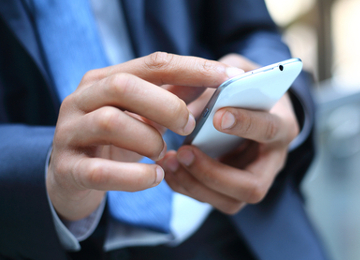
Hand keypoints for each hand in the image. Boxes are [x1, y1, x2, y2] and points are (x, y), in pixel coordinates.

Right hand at [47, 52, 243, 220]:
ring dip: (149, 140)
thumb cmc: (115, 139)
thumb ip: (172, 94)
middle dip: (167, 106)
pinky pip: (100, 171)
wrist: (71, 176)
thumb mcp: (142, 113)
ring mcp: (70, 133)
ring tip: (163, 153)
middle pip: (124, 86)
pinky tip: (154, 176)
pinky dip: (135, 176)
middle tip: (188, 126)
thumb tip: (216, 78)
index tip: (227, 78)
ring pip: (110, 122)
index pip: (153, 64)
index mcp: (104, 79)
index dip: (193, 68)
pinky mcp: (68, 169)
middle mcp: (82, 99)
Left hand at [160, 54, 299, 213]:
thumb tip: (195, 97)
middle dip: (214, 173)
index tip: (218, 116)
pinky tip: (169, 168)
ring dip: (195, 185)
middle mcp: (273, 160)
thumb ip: (221, 79)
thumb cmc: (246, 86)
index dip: (246, 124)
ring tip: (169, 161)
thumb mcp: (238, 70)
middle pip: (253, 186)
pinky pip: (212, 200)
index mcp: (282, 124)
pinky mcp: (234, 189)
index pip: (269, 130)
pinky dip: (186, 187)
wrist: (253, 105)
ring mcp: (254, 178)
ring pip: (231, 202)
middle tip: (184, 151)